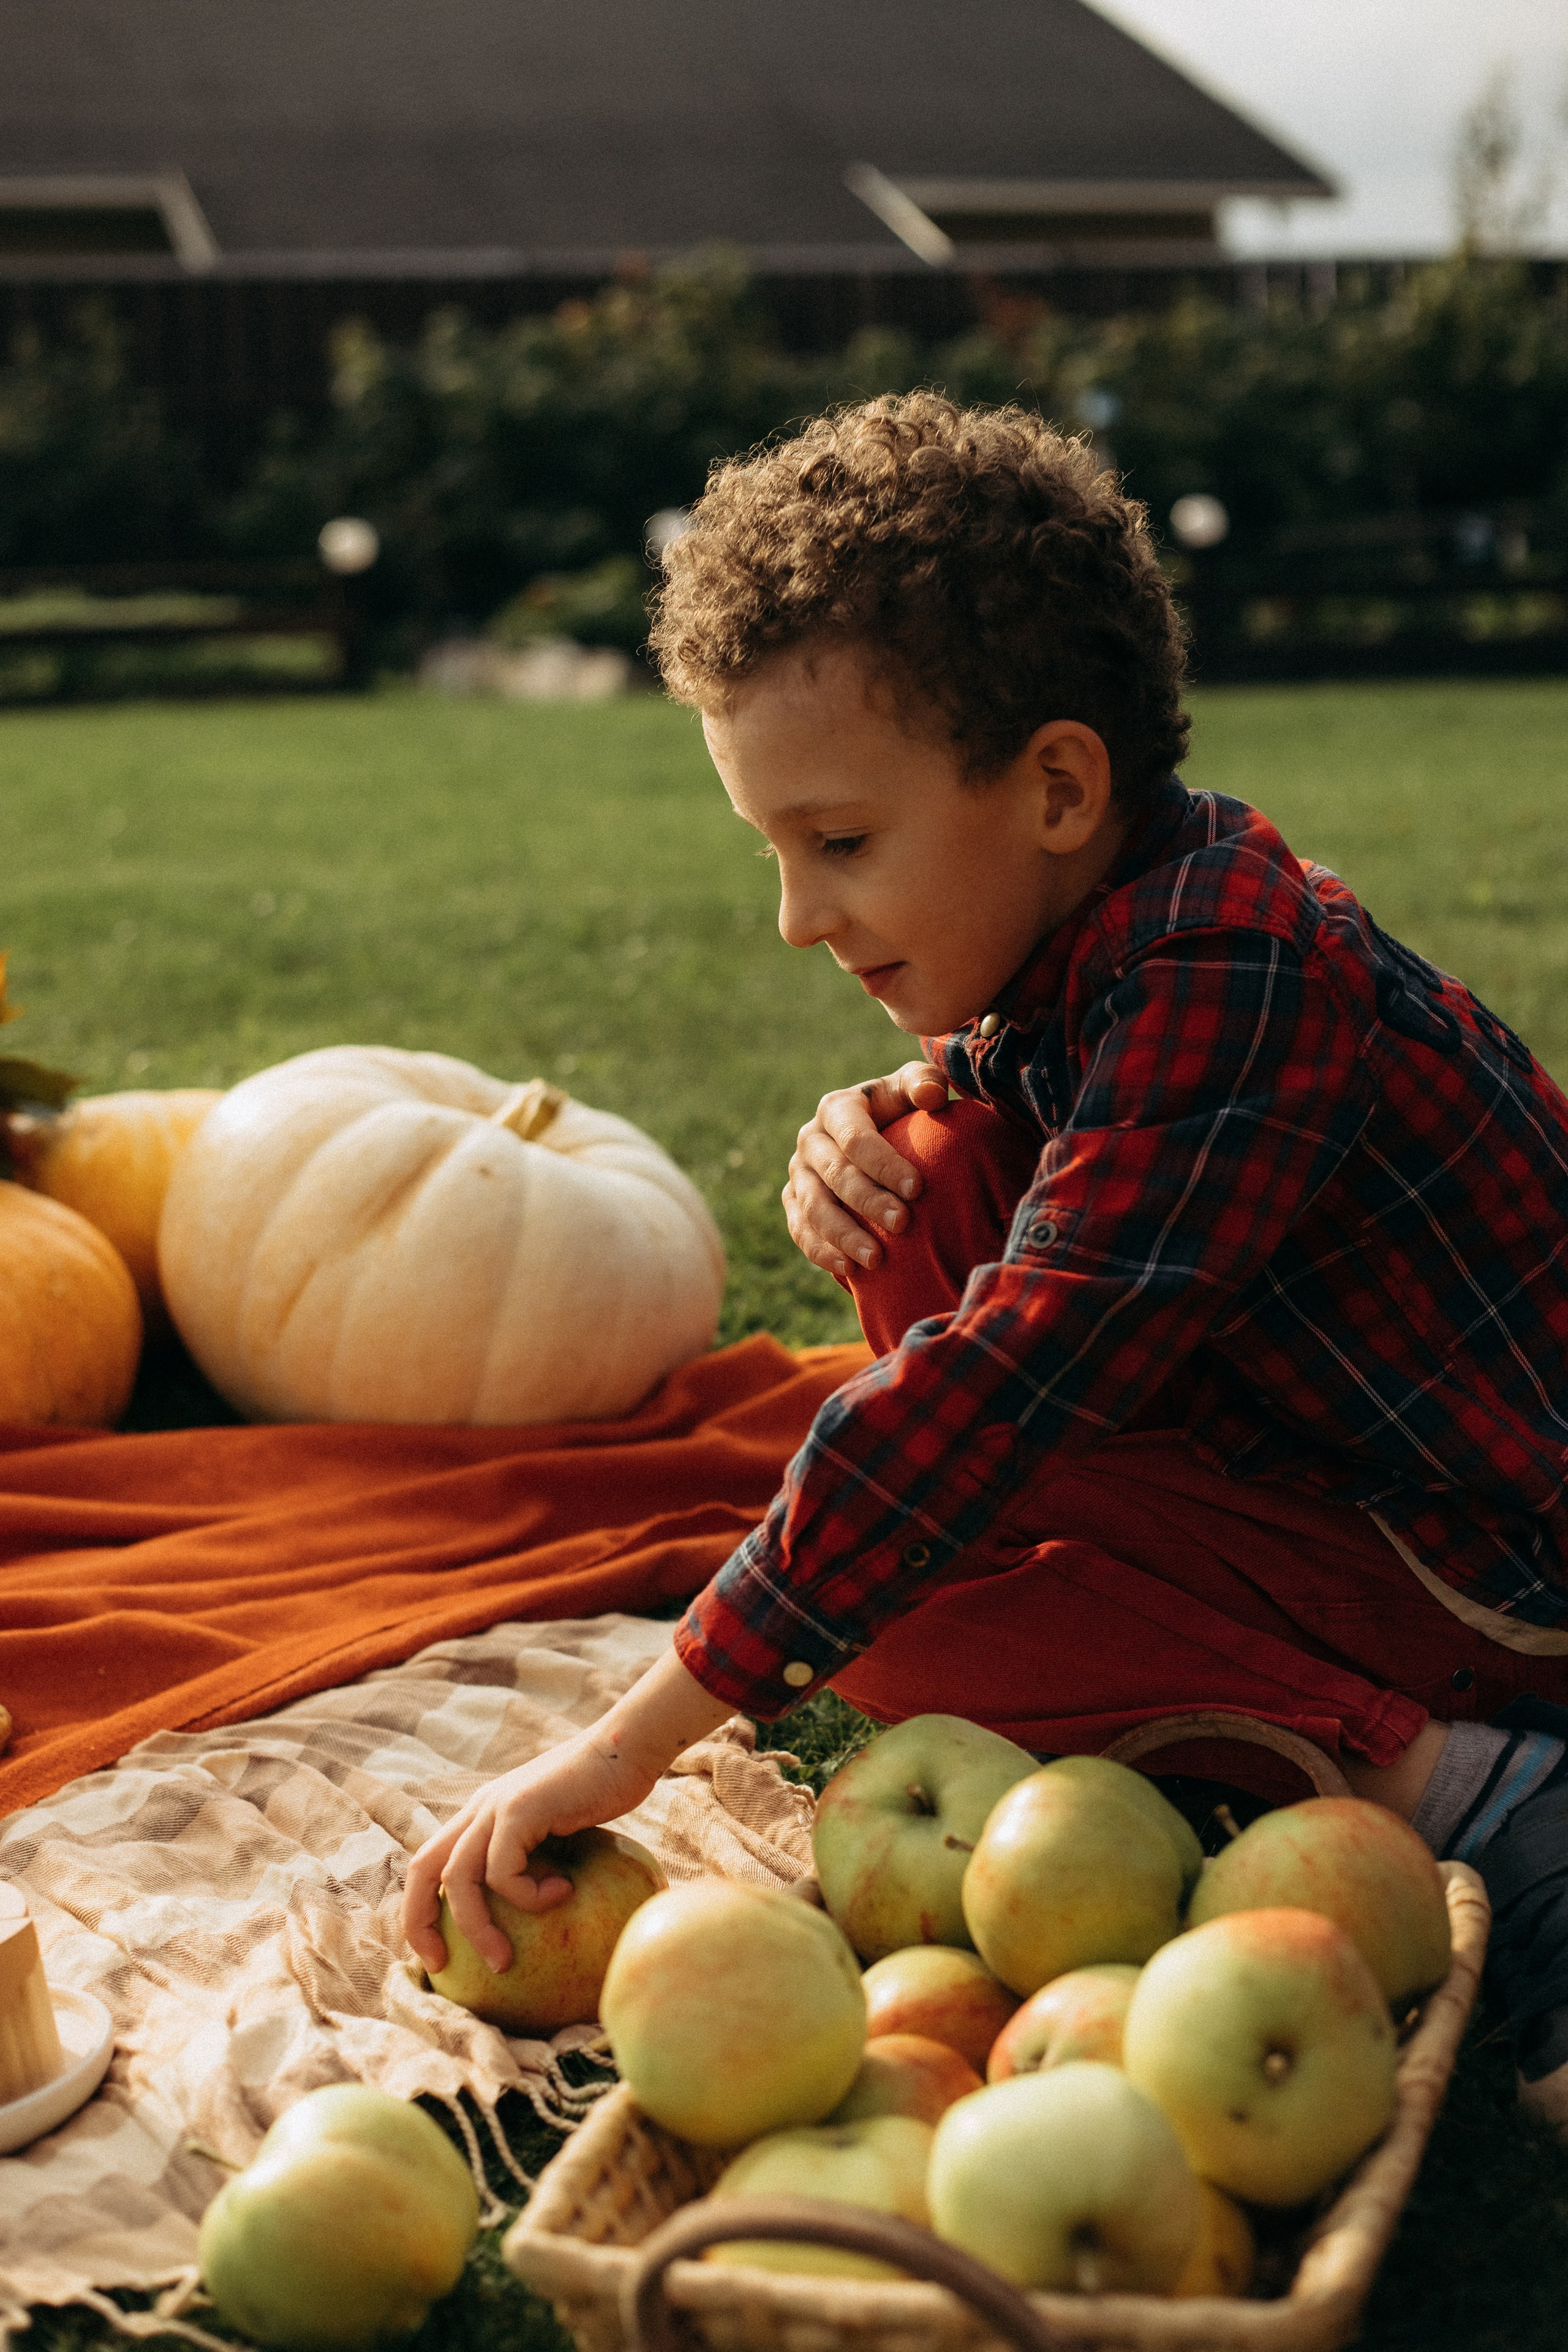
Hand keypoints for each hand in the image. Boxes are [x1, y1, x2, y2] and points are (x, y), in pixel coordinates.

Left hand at [402, 1727, 656, 1974]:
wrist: (628, 1749)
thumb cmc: (604, 1794)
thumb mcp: (557, 1833)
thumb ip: (536, 1860)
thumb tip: (533, 1918)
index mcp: (482, 1814)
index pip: (429, 1863)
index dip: (421, 1910)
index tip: (438, 1954)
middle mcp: (480, 1808)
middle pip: (423, 1869)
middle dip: (420, 1922)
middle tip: (439, 1965)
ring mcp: (496, 1806)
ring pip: (458, 1878)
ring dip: (478, 1928)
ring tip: (504, 1958)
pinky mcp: (518, 1809)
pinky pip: (503, 1872)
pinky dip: (528, 1897)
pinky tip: (564, 1890)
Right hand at [784, 1061, 947, 1277]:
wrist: (878, 1136)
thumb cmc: (904, 1111)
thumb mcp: (913, 1089)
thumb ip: (924, 1082)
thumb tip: (930, 1094)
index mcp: (836, 1108)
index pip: (856, 1138)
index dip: (885, 1164)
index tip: (918, 1189)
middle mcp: (810, 1139)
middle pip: (835, 1175)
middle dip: (868, 1201)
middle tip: (903, 1223)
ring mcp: (798, 1174)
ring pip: (813, 1208)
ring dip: (843, 1235)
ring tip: (876, 1259)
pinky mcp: (794, 1203)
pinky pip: (800, 1231)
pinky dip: (821, 1252)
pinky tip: (849, 1270)